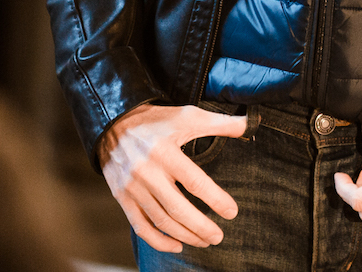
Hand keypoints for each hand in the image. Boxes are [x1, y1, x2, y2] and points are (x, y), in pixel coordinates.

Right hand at [98, 103, 247, 252]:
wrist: (112, 123)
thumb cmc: (156, 120)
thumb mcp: (188, 115)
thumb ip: (219, 122)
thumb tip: (248, 125)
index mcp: (165, 151)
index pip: (195, 182)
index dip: (216, 200)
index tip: (232, 212)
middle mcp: (147, 172)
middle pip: (178, 209)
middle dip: (201, 227)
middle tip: (218, 236)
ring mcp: (132, 187)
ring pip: (162, 221)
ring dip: (186, 235)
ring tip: (205, 241)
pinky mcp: (122, 198)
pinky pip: (141, 227)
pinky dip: (159, 241)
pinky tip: (177, 245)